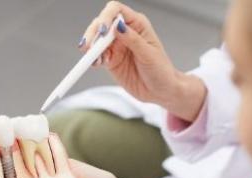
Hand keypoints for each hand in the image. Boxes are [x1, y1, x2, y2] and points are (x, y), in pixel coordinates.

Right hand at [80, 1, 206, 121]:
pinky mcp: (111, 61)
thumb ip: (133, 40)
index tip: (103, 30)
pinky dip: (93, 59)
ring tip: (92, 58)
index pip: (116, 11)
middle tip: (89, 46)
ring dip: (91, 47)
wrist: (160, 91)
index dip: (106, 17)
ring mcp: (116, 46)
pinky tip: (95, 63)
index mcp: (137, 24)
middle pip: (102, 24)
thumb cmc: (161, 71)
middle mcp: (125, 32)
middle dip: (93, 33)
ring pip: (97, 40)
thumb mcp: (149, 55)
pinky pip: (97, 56)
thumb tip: (118, 26)